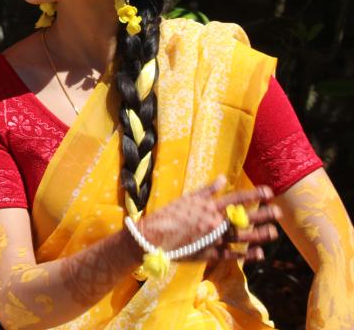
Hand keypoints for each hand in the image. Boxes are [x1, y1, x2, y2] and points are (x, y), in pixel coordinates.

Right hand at [136, 176, 280, 261]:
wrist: (153, 237)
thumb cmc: (168, 215)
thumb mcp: (186, 198)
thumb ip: (207, 190)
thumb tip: (223, 179)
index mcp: (208, 207)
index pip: (236, 198)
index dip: (254, 195)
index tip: (269, 191)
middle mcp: (214, 222)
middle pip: (244, 218)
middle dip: (263, 214)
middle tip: (280, 212)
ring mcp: (214, 239)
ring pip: (242, 237)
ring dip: (260, 235)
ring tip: (274, 232)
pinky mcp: (210, 254)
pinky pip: (232, 254)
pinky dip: (246, 254)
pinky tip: (259, 253)